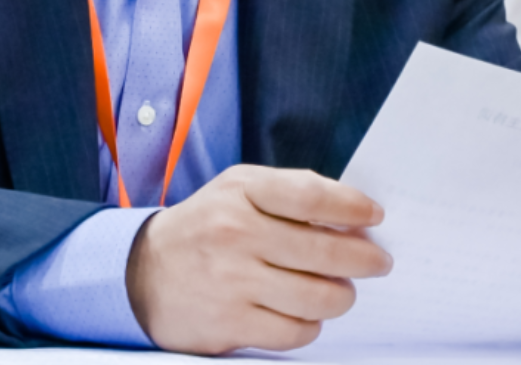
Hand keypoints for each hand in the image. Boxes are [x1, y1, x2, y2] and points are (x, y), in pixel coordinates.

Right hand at [125, 165, 392, 354]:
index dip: (352, 206)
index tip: (374, 216)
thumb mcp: (239, 189)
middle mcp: (235, 234)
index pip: (311, 196)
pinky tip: (305, 313)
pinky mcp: (229, 324)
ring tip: (341, 291)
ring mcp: (232, 282)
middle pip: (324, 251)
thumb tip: (352, 215)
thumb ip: (291, 193)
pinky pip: (294, 331)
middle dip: (364, 259)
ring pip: (317, 297)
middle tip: (378, 262)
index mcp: (241, 192)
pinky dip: (310, 324)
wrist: (143, 272)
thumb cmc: (207, 225)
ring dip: (341, 296)